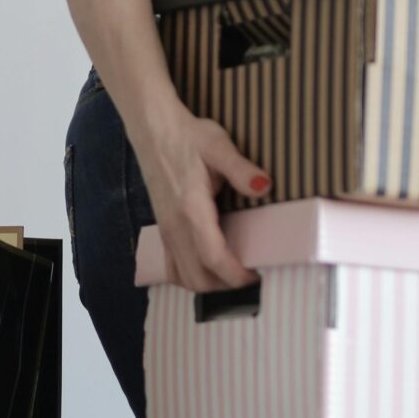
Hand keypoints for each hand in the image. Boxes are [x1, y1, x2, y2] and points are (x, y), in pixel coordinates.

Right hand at [129, 100, 269, 292]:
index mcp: (191, 210)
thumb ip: (241, 169)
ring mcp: (166, 231)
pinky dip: (192, 277)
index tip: (258, 275)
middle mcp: (175, 227)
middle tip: (252, 276)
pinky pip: (174, 268)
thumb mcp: (218, 146)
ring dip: (210, 284)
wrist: (153, 130)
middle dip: (226, 286)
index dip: (237, 275)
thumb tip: (264, 187)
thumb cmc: (188, 137)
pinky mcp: (163, 229)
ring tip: (234, 274)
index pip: (213, 259)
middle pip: (198, 278)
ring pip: (184, 278)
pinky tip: (209, 269)